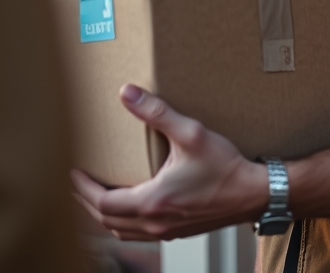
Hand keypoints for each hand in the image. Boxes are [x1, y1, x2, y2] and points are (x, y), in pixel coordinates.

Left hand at [70, 84, 268, 240]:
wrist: (256, 194)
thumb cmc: (227, 168)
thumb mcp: (191, 133)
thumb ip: (157, 113)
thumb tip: (128, 94)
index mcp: (153, 201)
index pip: (103, 203)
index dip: (83, 189)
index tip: (73, 172)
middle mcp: (157, 222)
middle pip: (107, 222)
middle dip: (87, 203)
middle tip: (77, 184)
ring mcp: (168, 231)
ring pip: (122, 232)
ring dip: (104, 216)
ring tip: (95, 197)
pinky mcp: (179, 231)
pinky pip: (139, 234)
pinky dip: (123, 223)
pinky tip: (127, 207)